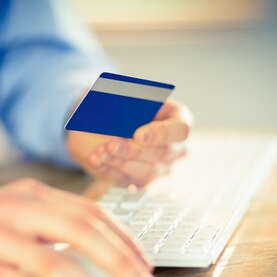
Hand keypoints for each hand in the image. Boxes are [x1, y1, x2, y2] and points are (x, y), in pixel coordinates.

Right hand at [0, 179, 151, 276]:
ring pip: (58, 264)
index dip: (123, 239)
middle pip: (83, 233)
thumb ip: (49, 223)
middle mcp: (16, 209)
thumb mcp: (10, 211)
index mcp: (31, 193)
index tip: (143, 263)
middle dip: (120, 262)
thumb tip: (100, 253)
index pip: (90, 213)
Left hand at [67, 100, 192, 186]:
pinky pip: (128, 180)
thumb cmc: (126, 106)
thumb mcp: (128, 96)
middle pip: (161, 154)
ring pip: (145, 172)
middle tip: (111, 145)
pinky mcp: (141, 181)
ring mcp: (161, 168)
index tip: (138, 135)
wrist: (109, 123)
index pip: (180, 130)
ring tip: (100, 151)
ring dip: (119, 161)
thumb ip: (129, 101)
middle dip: (133, 150)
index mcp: (179, 120)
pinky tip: (96, 160)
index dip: (161, 133)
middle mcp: (175, 148)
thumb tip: (118, 111)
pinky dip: (109, 169)